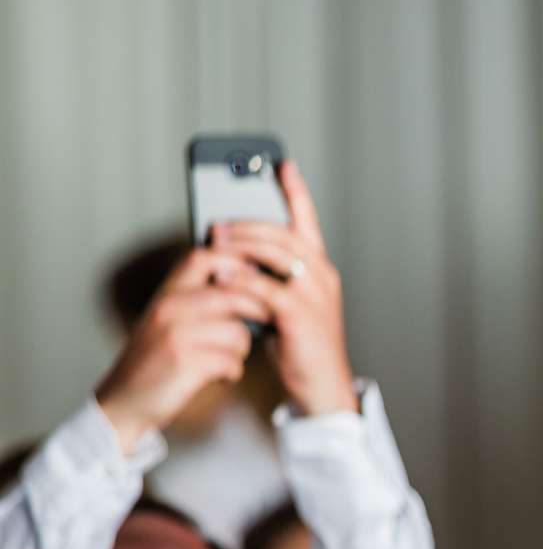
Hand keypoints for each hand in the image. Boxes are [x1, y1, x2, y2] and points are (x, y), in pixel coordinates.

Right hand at [92, 247, 274, 450]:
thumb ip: (199, 299)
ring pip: (238, 332)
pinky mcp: (184, 363)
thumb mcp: (170, 320)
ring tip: (227, 358)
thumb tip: (248, 281)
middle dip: (258, 310)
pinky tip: (220, 375)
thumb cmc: (156, 359)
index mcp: (167, 293)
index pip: (204, 257)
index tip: (259, 279)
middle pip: (233, 294)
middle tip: (266, 322)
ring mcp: (176, 335)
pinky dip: (232, 372)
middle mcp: (170, 308)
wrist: (124, 399)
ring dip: (241, 350)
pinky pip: (232, 361)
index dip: (238, 261)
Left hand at [211, 162, 357, 415]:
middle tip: (217, 223)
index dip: (296, 191)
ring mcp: (314, 293)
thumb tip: (231, 255)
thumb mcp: (286, 304)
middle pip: (284, 232)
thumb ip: (268, 277)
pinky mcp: (299, 314)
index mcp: (320, 269)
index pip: (308, 222)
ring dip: (241, 244)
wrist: (322, 384)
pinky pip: (265, 287)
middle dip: (248, 222)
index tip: (281, 164)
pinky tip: (222, 276)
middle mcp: (321, 275)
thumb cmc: (301, 345)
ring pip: (275, 253)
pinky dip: (241, 279)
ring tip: (214, 243)